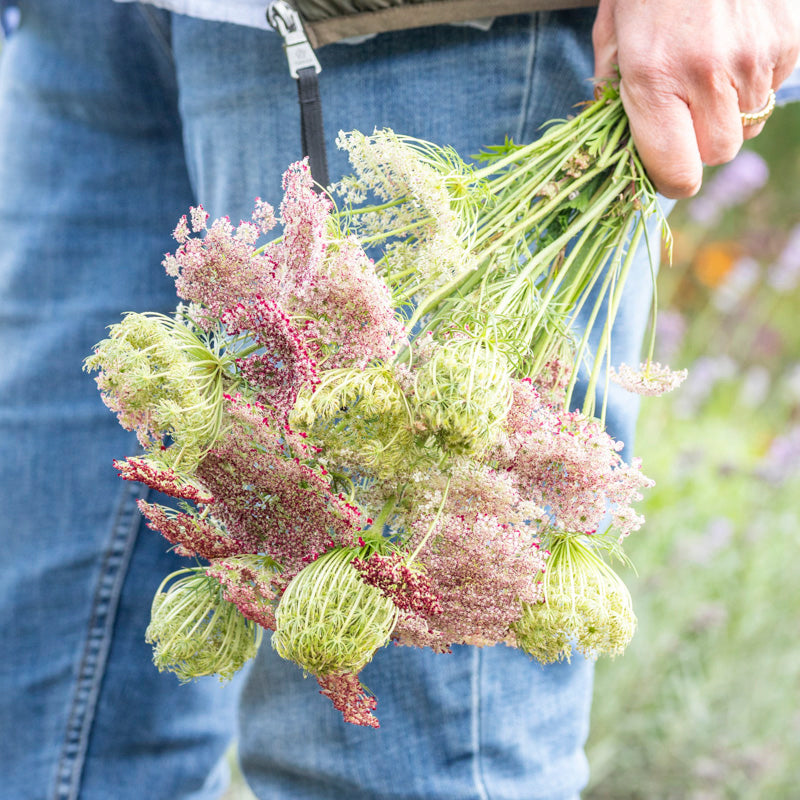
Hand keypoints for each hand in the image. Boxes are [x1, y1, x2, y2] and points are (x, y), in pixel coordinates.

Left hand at [593, 0, 799, 197]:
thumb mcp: (612, 32)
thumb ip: (613, 92)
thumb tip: (621, 140)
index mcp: (655, 80)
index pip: (676, 172)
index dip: (670, 180)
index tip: (663, 168)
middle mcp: (708, 75)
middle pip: (719, 153)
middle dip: (700, 144)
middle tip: (684, 114)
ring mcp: (755, 56)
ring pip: (749, 124)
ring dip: (728, 114)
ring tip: (708, 75)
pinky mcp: (787, 38)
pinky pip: (773, 89)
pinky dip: (754, 82)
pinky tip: (734, 50)